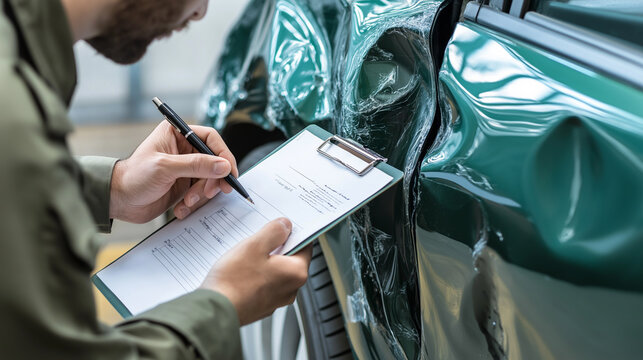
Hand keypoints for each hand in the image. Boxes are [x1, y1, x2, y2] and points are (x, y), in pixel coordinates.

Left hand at [109, 121, 237, 222]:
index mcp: (177, 134)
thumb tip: (223, 165)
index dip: (223, 155)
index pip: (210, 138)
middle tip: (209, 192)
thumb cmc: (134, 177)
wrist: (118, 201)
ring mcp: (185, 169)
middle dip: (213, 179)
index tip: (229, 172)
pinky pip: (201, 194)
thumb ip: (196, 165)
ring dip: (201, 194)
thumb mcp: (166, 168)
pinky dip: (195, 203)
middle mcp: (184, 150)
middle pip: (214, 161)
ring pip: (210, 180)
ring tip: (187, 201)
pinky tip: (181, 208)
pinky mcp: (185, 186)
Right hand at [201, 218, 312, 324]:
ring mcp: (276, 300)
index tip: (282, 226)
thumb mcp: (254, 245)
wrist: (214, 310)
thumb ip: (274, 232)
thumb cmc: (234, 280)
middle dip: (277, 247)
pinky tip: (241, 270)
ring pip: (276, 272)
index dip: (294, 233)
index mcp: (296, 273)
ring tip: (246, 255)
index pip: (306, 245)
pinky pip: (264, 284)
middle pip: (290, 259)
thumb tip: (285, 225)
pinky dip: (256, 275)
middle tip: (259, 238)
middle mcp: (291, 289)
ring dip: (265, 261)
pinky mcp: (262, 306)